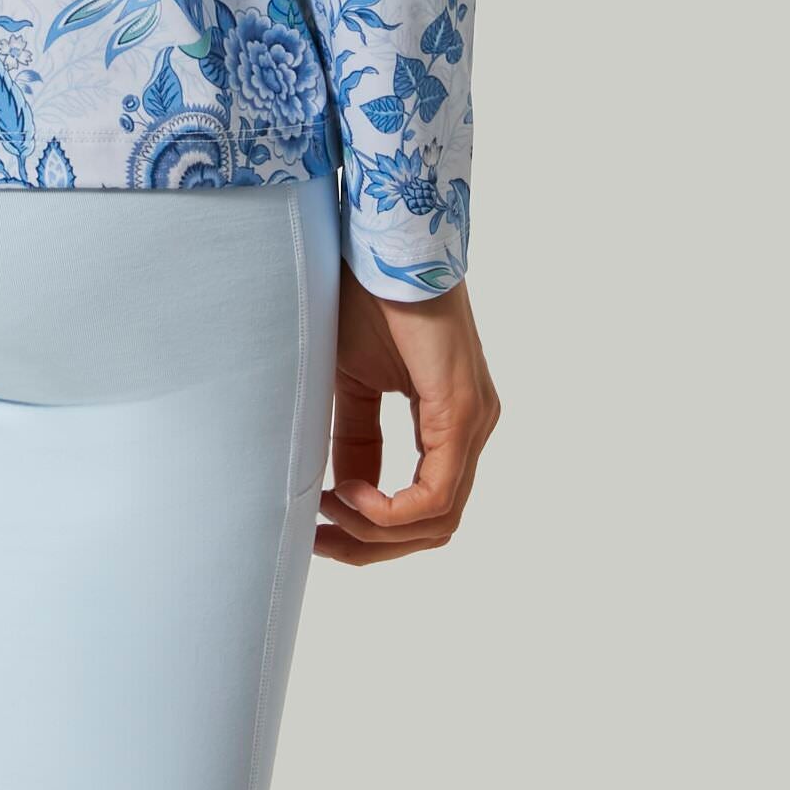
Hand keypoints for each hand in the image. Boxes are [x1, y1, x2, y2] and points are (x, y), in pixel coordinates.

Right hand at [315, 266, 498, 564]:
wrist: (379, 242)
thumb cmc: (364, 296)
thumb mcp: (350, 381)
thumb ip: (354, 437)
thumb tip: (335, 491)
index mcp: (447, 422)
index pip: (421, 507)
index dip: (368, 533)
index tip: (316, 530)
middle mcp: (470, 430)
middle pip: (432, 527)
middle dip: (371, 547)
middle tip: (317, 542)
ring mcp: (473, 424)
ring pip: (438, 521)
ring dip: (375, 531)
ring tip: (325, 506)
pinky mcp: (462, 413)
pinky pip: (437, 494)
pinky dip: (389, 509)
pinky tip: (347, 492)